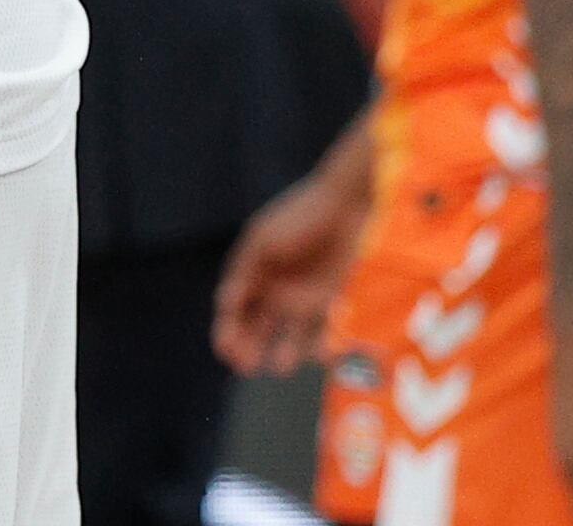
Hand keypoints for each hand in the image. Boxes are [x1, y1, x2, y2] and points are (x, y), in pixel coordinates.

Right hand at [210, 159, 373, 374]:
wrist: (347, 205)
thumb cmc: (299, 216)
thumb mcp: (263, 239)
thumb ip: (245, 271)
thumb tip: (224, 302)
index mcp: (253, 270)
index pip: (234, 308)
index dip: (227, 330)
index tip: (225, 350)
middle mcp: (275, 287)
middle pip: (257, 324)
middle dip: (248, 346)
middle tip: (245, 366)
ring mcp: (304, 295)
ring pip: (288, 332)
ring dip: (282, 350)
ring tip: (280, 366)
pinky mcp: (332, 299)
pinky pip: (324, 329)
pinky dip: (321, 344)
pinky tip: (318, 355)